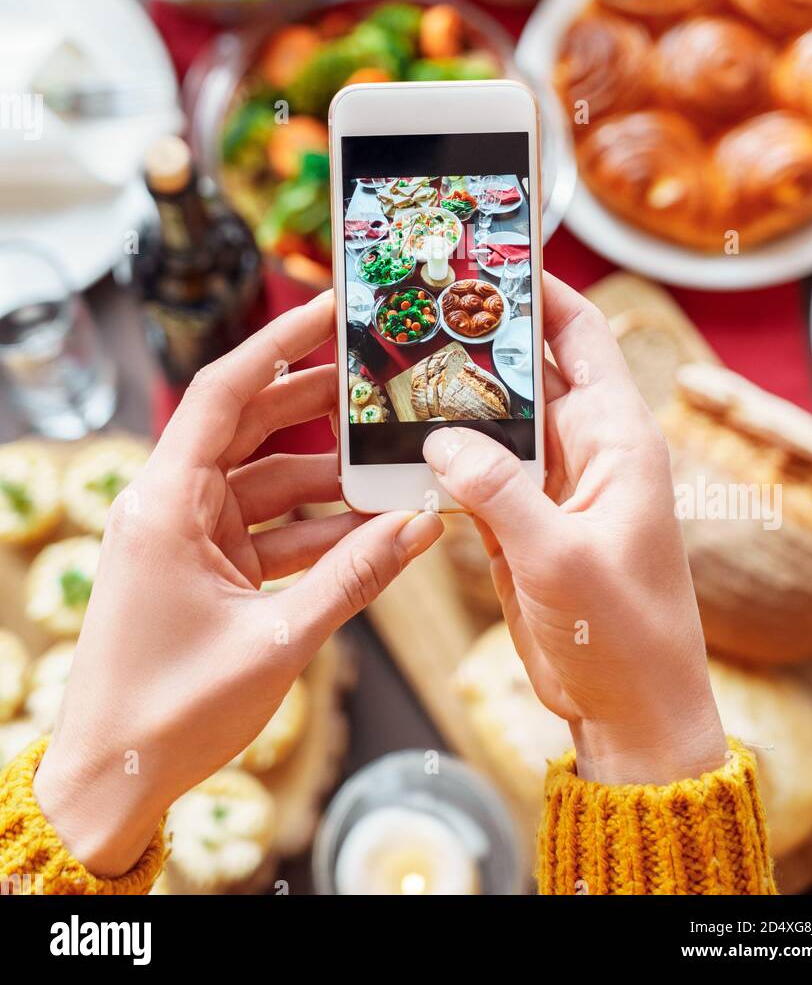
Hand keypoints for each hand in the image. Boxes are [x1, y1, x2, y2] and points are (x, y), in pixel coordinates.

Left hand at [35, 292, 441, 876]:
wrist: (112, 779)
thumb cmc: (171, 710)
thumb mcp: (278, 639)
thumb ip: (355, 576)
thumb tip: (420, 525)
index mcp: (166, 502)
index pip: (222, 391)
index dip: (278, 343)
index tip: (329, 310)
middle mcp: (169, 504)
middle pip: (249, 425)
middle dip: (316, 405)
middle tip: (379, 384)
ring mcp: (183, 535)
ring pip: (263, 479)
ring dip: (325, 479)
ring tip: (391, 470)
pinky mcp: (198, 567)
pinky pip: (263, 528)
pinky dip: (311, 528)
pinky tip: (366, 530)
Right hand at [423, 273, 725, 786]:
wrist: (628, 709)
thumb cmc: (624, 633)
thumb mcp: (561, 557)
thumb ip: (500, 493)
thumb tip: (440, 439)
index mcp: (616, 439)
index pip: (581, 338)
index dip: (540, 293)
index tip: (488, 259)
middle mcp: (586, 450)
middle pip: (530, 370)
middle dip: (479, 338)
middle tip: (419, 305)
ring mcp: (552, 485)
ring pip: (497, 419)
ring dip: (453, 397)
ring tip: (395, 361)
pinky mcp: (524, 520)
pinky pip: (479, 469)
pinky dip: (444, 454)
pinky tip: (401, 440)